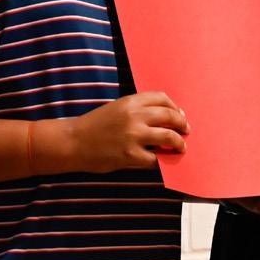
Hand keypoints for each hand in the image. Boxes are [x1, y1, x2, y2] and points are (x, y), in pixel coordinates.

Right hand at [70, 92, 188, 171]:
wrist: (73, 142)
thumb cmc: (94, 125)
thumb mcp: (116, 109)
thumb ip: (137, 110)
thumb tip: (162, 119)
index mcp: (131, 101)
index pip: (162, 99)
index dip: (175, 107)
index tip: (180, 115)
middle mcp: (134, 115)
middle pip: (170, 116)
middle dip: (182, 124)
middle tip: (186, 131)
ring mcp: (133, 136)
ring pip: (168, 137)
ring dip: (179, 143)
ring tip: (181, 147)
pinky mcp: (130, 155)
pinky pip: (155, 159)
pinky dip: (161, 160)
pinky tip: (162, 161)